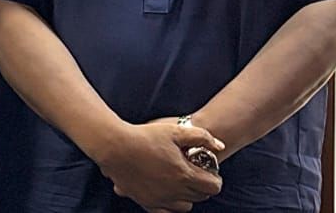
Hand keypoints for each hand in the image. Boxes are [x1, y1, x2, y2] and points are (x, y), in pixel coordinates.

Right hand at [91, 121, 223, 212]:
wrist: (115, 146)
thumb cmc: (144, 136)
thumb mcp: (175, 130)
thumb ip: (202, 136)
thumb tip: (220, 145)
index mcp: (184, 174)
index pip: (213, 187)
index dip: (215, 179)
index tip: (210, 172)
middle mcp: (175, 191)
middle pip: (201, 196)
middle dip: (202, 186)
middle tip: (195, 173)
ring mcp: (160, 199)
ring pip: (186, 206)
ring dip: (188, 196)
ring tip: (180, 181)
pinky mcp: (147, 202)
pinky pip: (167, 212)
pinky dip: (171, 204)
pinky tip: (167, 191)